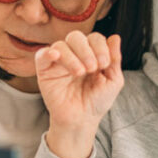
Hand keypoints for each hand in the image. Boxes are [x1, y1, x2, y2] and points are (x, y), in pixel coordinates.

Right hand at [35, 31, 122, 157]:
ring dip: (72, 56)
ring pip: (61, 45)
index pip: (94, 38)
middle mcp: (74, 55)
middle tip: (92, 68)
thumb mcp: (113, 81)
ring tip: (80, 73)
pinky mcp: (45, 71)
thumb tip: (115, 37)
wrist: (82, 120)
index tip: (104, 64)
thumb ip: (115, 59)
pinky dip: (48, 52)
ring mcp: (59, 62)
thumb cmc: (97, 101)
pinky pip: (42, 54)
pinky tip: (56, 57)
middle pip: (76, 36)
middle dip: (86, 50)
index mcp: (91, 54)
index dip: (100, 47)